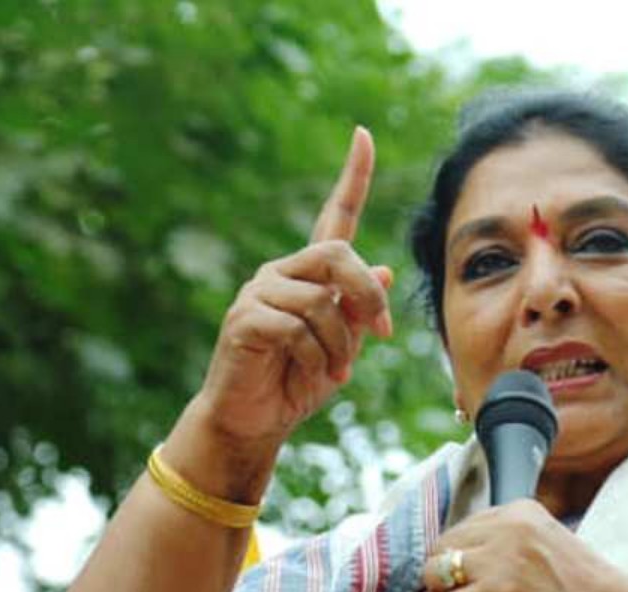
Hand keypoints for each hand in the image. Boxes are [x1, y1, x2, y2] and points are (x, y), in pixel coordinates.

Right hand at [190, 127, 392, 459]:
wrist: (255, 420)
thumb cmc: (299, 381)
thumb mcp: (343, 346)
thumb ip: (358, 311)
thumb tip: (383, 269)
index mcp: (311, 273)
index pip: (335, 214)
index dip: (353, 176)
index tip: (364, 135)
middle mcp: (282, 272)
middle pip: (338, 254)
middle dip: (367, 296)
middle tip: (382, 335)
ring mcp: (260, 293)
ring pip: (322, 301)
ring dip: (340, 344)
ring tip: (335, 371)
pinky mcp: (244, 319)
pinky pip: (298, 329)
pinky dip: (315, 358)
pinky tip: (308, 375)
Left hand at [424, 501, 627, 591]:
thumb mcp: (550, 548)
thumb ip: (510, 545)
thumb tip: (464, 560)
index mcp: (523, 512)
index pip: (466, 526)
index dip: (470, 560)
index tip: (487, 579)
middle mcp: (508, 528)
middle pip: (442, 547)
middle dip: (451, 578)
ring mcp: (499, 562)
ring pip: (435, 575)